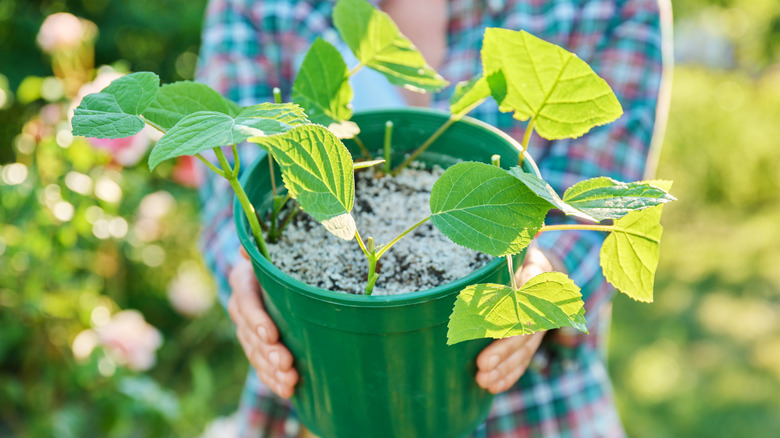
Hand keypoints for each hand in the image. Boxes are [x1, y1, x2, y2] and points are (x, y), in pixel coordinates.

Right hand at [227, 250, 297, 398]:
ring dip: (271, 370)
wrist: (276, 275)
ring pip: (254, 353)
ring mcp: (247, 329)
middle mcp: (241, 306)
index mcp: (244, 280)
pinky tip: (287, 390)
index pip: (245, 299)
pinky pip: (260, 366)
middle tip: (286, 362)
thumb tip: (247, 247)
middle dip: (267, 351)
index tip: (271, 334)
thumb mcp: (278, 249)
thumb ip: (268, 249)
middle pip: (249, 332)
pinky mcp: (256, 346)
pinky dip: (273, 380)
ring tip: (291, 381)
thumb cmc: (282, 258)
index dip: (256, 318)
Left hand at [475, 244, 556, 393]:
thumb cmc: (518, 247)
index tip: (497, 329)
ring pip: (526, 349)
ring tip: (483, 381)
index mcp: (541, 275)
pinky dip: (510, 374)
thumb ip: (516, 238)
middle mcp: (545, 302)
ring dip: (505, 368)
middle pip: (527, 331)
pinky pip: (524, 358)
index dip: (517, 317)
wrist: (542, 261)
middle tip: (481, 366)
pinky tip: (493, 387)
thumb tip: (513, 231)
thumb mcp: (518, 240)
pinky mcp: (532, 337)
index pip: (532, 299)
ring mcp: (541, 322)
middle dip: (505, 351)